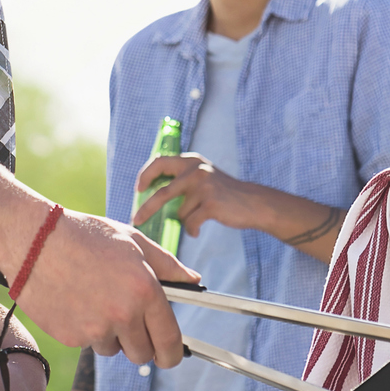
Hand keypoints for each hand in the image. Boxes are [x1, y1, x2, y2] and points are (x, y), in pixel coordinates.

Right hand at [9, 211, 195, 368]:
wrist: (34, 240)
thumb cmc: (86, 236)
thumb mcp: (133, 241)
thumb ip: (168, 265)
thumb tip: (194, 280)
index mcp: (145, 290)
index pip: (169, 341)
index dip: (173, 354)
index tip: (171, 356)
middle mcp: (123, 315)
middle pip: (143, 355)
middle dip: (140, 344)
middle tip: (129, 322)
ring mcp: (95, 329)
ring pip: (113, 349)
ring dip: (109, 335)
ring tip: (93, 300)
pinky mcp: (71, 337)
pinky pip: (87, 343)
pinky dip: (84, 329)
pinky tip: (74, 301)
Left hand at [133, 155, 269, 232]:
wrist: (253, 203)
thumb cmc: (224, 194)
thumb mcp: (203, 175)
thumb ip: (182, 177)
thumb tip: (150, 190)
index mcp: (191, 161)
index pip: (160, 162)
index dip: (145, 175)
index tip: (138, 189)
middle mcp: (196, 170)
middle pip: (162, 191)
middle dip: (146, 208)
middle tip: (136, 219)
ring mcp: (204, 186)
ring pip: (180, 212)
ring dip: (186, 220)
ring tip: (198, 219)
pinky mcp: (210, 203)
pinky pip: (190, 223)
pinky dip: (192, 229)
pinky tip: (199, 229)